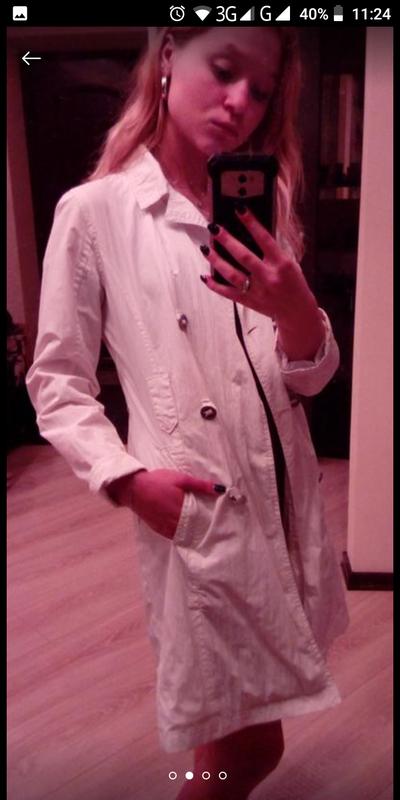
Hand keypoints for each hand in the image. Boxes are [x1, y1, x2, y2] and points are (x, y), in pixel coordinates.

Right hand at [106, 469, 224, 539]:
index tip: (219, 524)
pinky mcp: (157, 528)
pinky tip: (185, 535)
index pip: (201, 519)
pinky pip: (171, 536)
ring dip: (191, 535)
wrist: (134, 488)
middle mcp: (174, 519)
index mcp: (182, 507)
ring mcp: (165, 525)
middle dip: (201, 530)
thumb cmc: (158, 481)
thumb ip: (200, 485)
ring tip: (201, 535)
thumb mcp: (181, 479)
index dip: (209, 522)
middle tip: (213, 531)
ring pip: (182, 534)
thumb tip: (220, 489)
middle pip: (193, 529)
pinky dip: (179, 536)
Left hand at [200, 207, 324, 359]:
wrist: (296, 311)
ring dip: (216, 260)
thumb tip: (252, 232)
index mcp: (281, 264)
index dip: (251, 223)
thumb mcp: (290, 263)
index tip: (240, 209)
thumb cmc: (293, 283)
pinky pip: (227, 293)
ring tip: (205, 248)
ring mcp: (257, 291)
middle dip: (227, 240)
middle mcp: (268, 277)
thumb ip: (273, 251)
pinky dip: (214, 285)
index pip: (264, 239)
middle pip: (244, 256)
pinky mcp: (248, 301)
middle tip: (214, 227)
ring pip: (232, 275)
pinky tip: (205, 275)